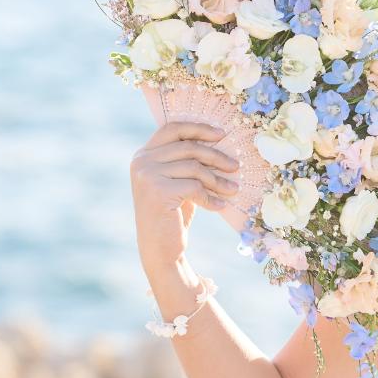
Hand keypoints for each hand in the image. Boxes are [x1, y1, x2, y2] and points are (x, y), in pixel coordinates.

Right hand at [130, 121, 240, 267]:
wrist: (159, 248)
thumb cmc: (172, 213)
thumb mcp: (177, 181)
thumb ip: (187, 161)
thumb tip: (220, 140)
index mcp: (144, 154)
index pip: (173, 128)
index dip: (198, 128)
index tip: (221, 134)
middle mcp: (142, 161)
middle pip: (189, 147)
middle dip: (216, 157)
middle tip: (236, 166)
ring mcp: (147, 176)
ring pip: (195, 168)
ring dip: (218, 180)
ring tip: (232, 190)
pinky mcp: (158, 191)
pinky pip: (195, 187)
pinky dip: (211, 197)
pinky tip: (219, 206)